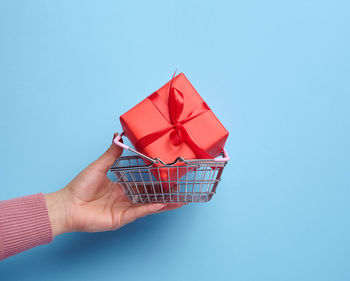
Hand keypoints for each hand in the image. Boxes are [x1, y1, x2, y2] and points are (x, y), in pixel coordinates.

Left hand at [45, 133, 184, 235]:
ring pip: (148, 205)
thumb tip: (118, 135)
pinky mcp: (121, 218)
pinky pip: (139, 212)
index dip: (155, 180)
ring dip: (163, 203)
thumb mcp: (100, 165)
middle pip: (149, 195)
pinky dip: (150, 207)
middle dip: (164, 193)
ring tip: (179, 200)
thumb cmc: (80, 186)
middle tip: (179, 188)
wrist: (68, 204)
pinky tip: (162, 203)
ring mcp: (124, 209)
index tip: (167, 174)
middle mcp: (125, 198)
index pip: (142, 183)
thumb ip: (112, 152)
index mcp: (121, 187)